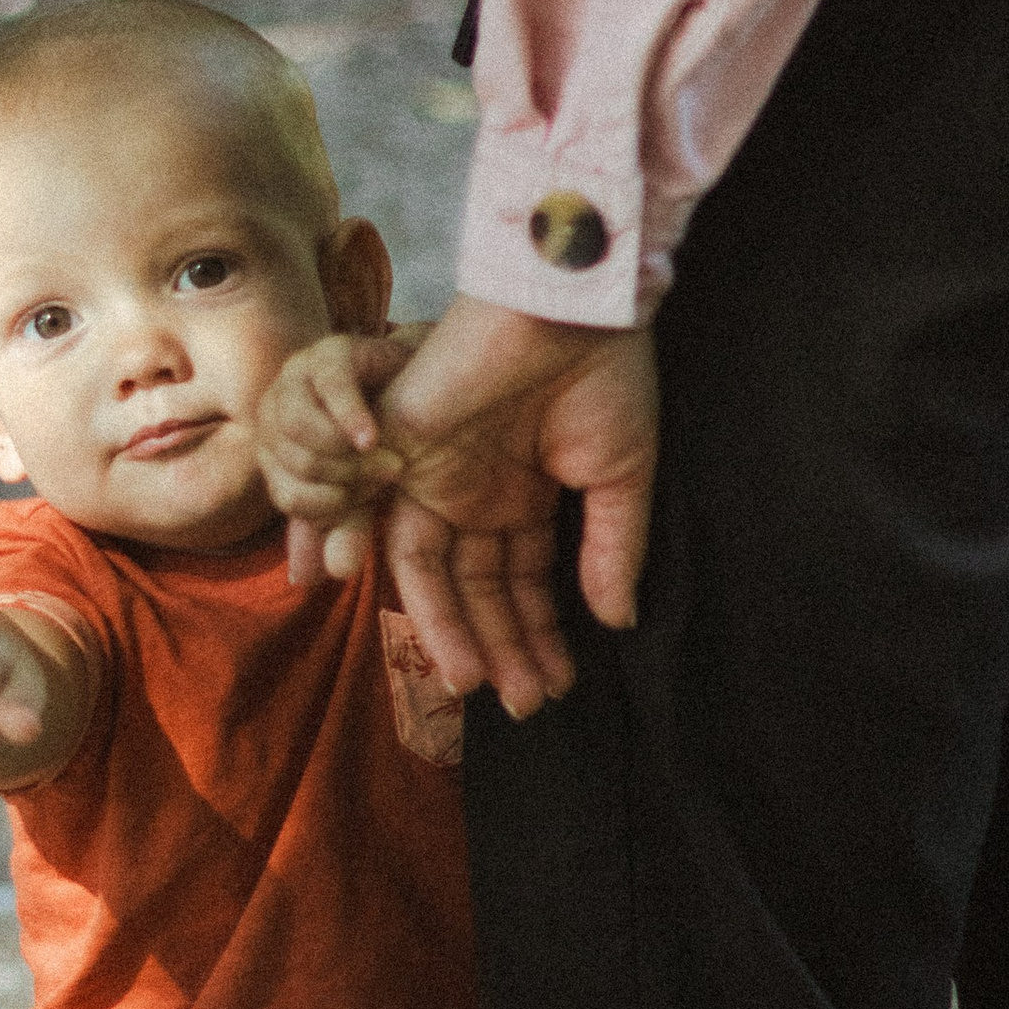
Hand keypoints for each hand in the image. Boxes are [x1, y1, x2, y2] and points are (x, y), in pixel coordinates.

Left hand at [256, 324, 425, 581]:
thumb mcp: (363, 490)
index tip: (368, 501)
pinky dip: (352, 418)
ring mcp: (297, 376)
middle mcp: (274, 411)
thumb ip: (339, 528)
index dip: (329, 507)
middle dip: (345, 480)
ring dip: (349, 455)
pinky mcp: (330, 352)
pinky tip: (371, 437)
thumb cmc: (388, 437)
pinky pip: (330, 388)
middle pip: (291, 465)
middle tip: (387, 476)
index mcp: (274, 449)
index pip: (286, 496)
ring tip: (387, 456)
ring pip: (301, 430)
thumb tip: (305, 581)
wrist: (420, 379)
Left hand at [368, 299, 659, 718]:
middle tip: (525, 705)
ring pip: (433, 574)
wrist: (571, 303)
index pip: (521, 581)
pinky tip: (443, 641)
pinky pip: (390, 532)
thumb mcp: (619, 476)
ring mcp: (436, 475)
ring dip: (456, 633)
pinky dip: (411, 589)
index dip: (538, 634)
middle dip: (501, 646)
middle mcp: (474, 490)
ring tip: (482, 687)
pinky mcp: (402, 454)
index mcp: (524, 491)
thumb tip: (618, 621)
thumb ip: (611, 549)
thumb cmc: (603, 375)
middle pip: (476, 587)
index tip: (557, 684)